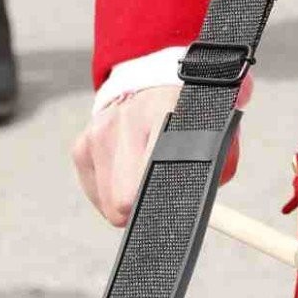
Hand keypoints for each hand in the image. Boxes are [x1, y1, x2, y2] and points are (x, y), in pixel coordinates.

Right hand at [71, 78, 247, 229]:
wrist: (150, 86)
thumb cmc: (186, 117)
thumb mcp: (211, 130)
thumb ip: (216, 165)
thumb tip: (201, 206)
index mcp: (164, 110)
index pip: (158, 169)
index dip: (167, 199)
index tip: (175, 211)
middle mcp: (125, 120)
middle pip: (125, 198)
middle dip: (143, 209)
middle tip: (160, 197)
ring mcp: (99, 132)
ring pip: (110, 203)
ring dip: (127, 200)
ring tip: (145, 175)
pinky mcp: (81, 146)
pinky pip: (96, 194)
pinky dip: (111, 193)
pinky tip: (127, 173)